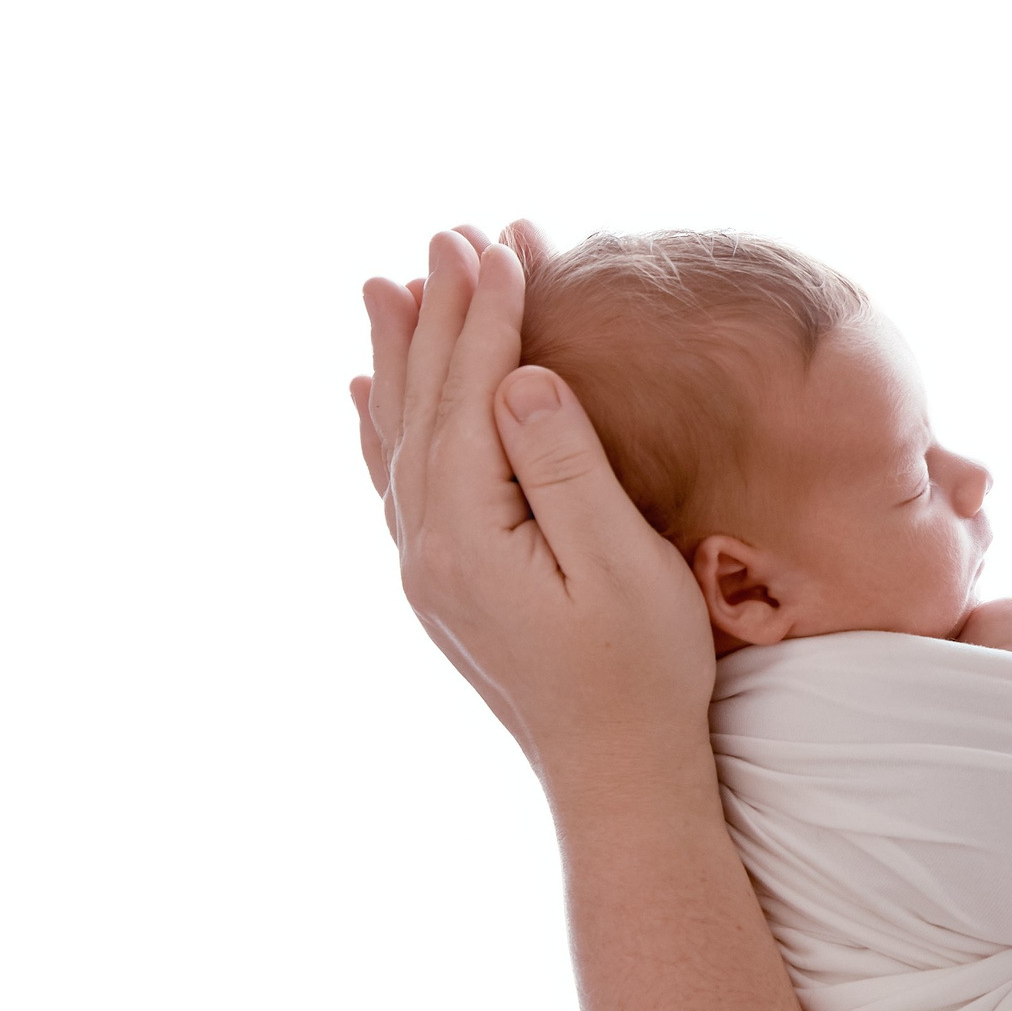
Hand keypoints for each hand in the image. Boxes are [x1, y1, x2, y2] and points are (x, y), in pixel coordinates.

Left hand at [350, 224, 717, 808]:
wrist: (619, 777)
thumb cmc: (642, 675)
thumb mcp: (620, 565)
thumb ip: (564, 466)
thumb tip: (517, 379)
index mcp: (468, 535)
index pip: (472, 395)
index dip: (487, 314)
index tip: (503, 240)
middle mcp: (427, 549)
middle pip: (423, 405)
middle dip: (439, 314)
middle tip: (449, 233)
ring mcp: (427, 571)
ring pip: (400, 437)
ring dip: (402, 356)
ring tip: (391, 285)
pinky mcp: (445, 585)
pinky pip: (397, 482)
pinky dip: (384, 425)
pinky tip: (369, 394)